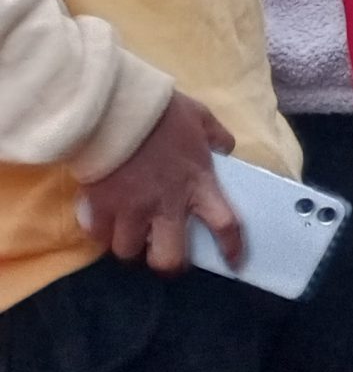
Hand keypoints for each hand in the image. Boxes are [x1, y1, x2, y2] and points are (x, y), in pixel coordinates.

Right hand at [77, 92, 238, 273]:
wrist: (113, 108)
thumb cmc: (161, 112)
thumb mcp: (201, 117)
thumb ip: (217, 136)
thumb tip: (226, 146)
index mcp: (199, 184)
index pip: (225, 225)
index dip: (231, 247)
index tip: (233, 262)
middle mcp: (167, 205)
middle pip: (169, 258)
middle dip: (167, 264)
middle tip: (163, 254)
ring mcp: (131, 209)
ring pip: (129, 252)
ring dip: (131, 247)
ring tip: (131, 236)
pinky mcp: (101, 207)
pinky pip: (100, 236)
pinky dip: (103, 234)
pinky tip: (106, 224)